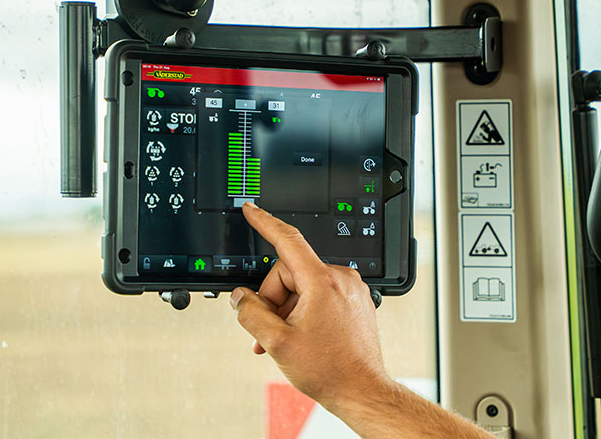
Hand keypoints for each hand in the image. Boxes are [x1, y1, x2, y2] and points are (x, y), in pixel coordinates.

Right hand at [230, 202, 387, 408]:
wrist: (361, 390)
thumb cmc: (329, 369)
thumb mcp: (277, 342)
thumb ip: (251, 313)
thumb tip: (240, 298)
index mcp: (322, 282)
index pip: (288, 240)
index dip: (265, 223)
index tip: (252, 210)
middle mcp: (340, 279)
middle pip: (289, 273)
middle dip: (274, 300)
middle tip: (269, 331)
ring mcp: (350, 290)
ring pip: (303, 286)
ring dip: (287, 310)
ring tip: (284, 341)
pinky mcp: (354, 301)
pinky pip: (320, 295)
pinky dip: (304, 311)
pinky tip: (299, 336)